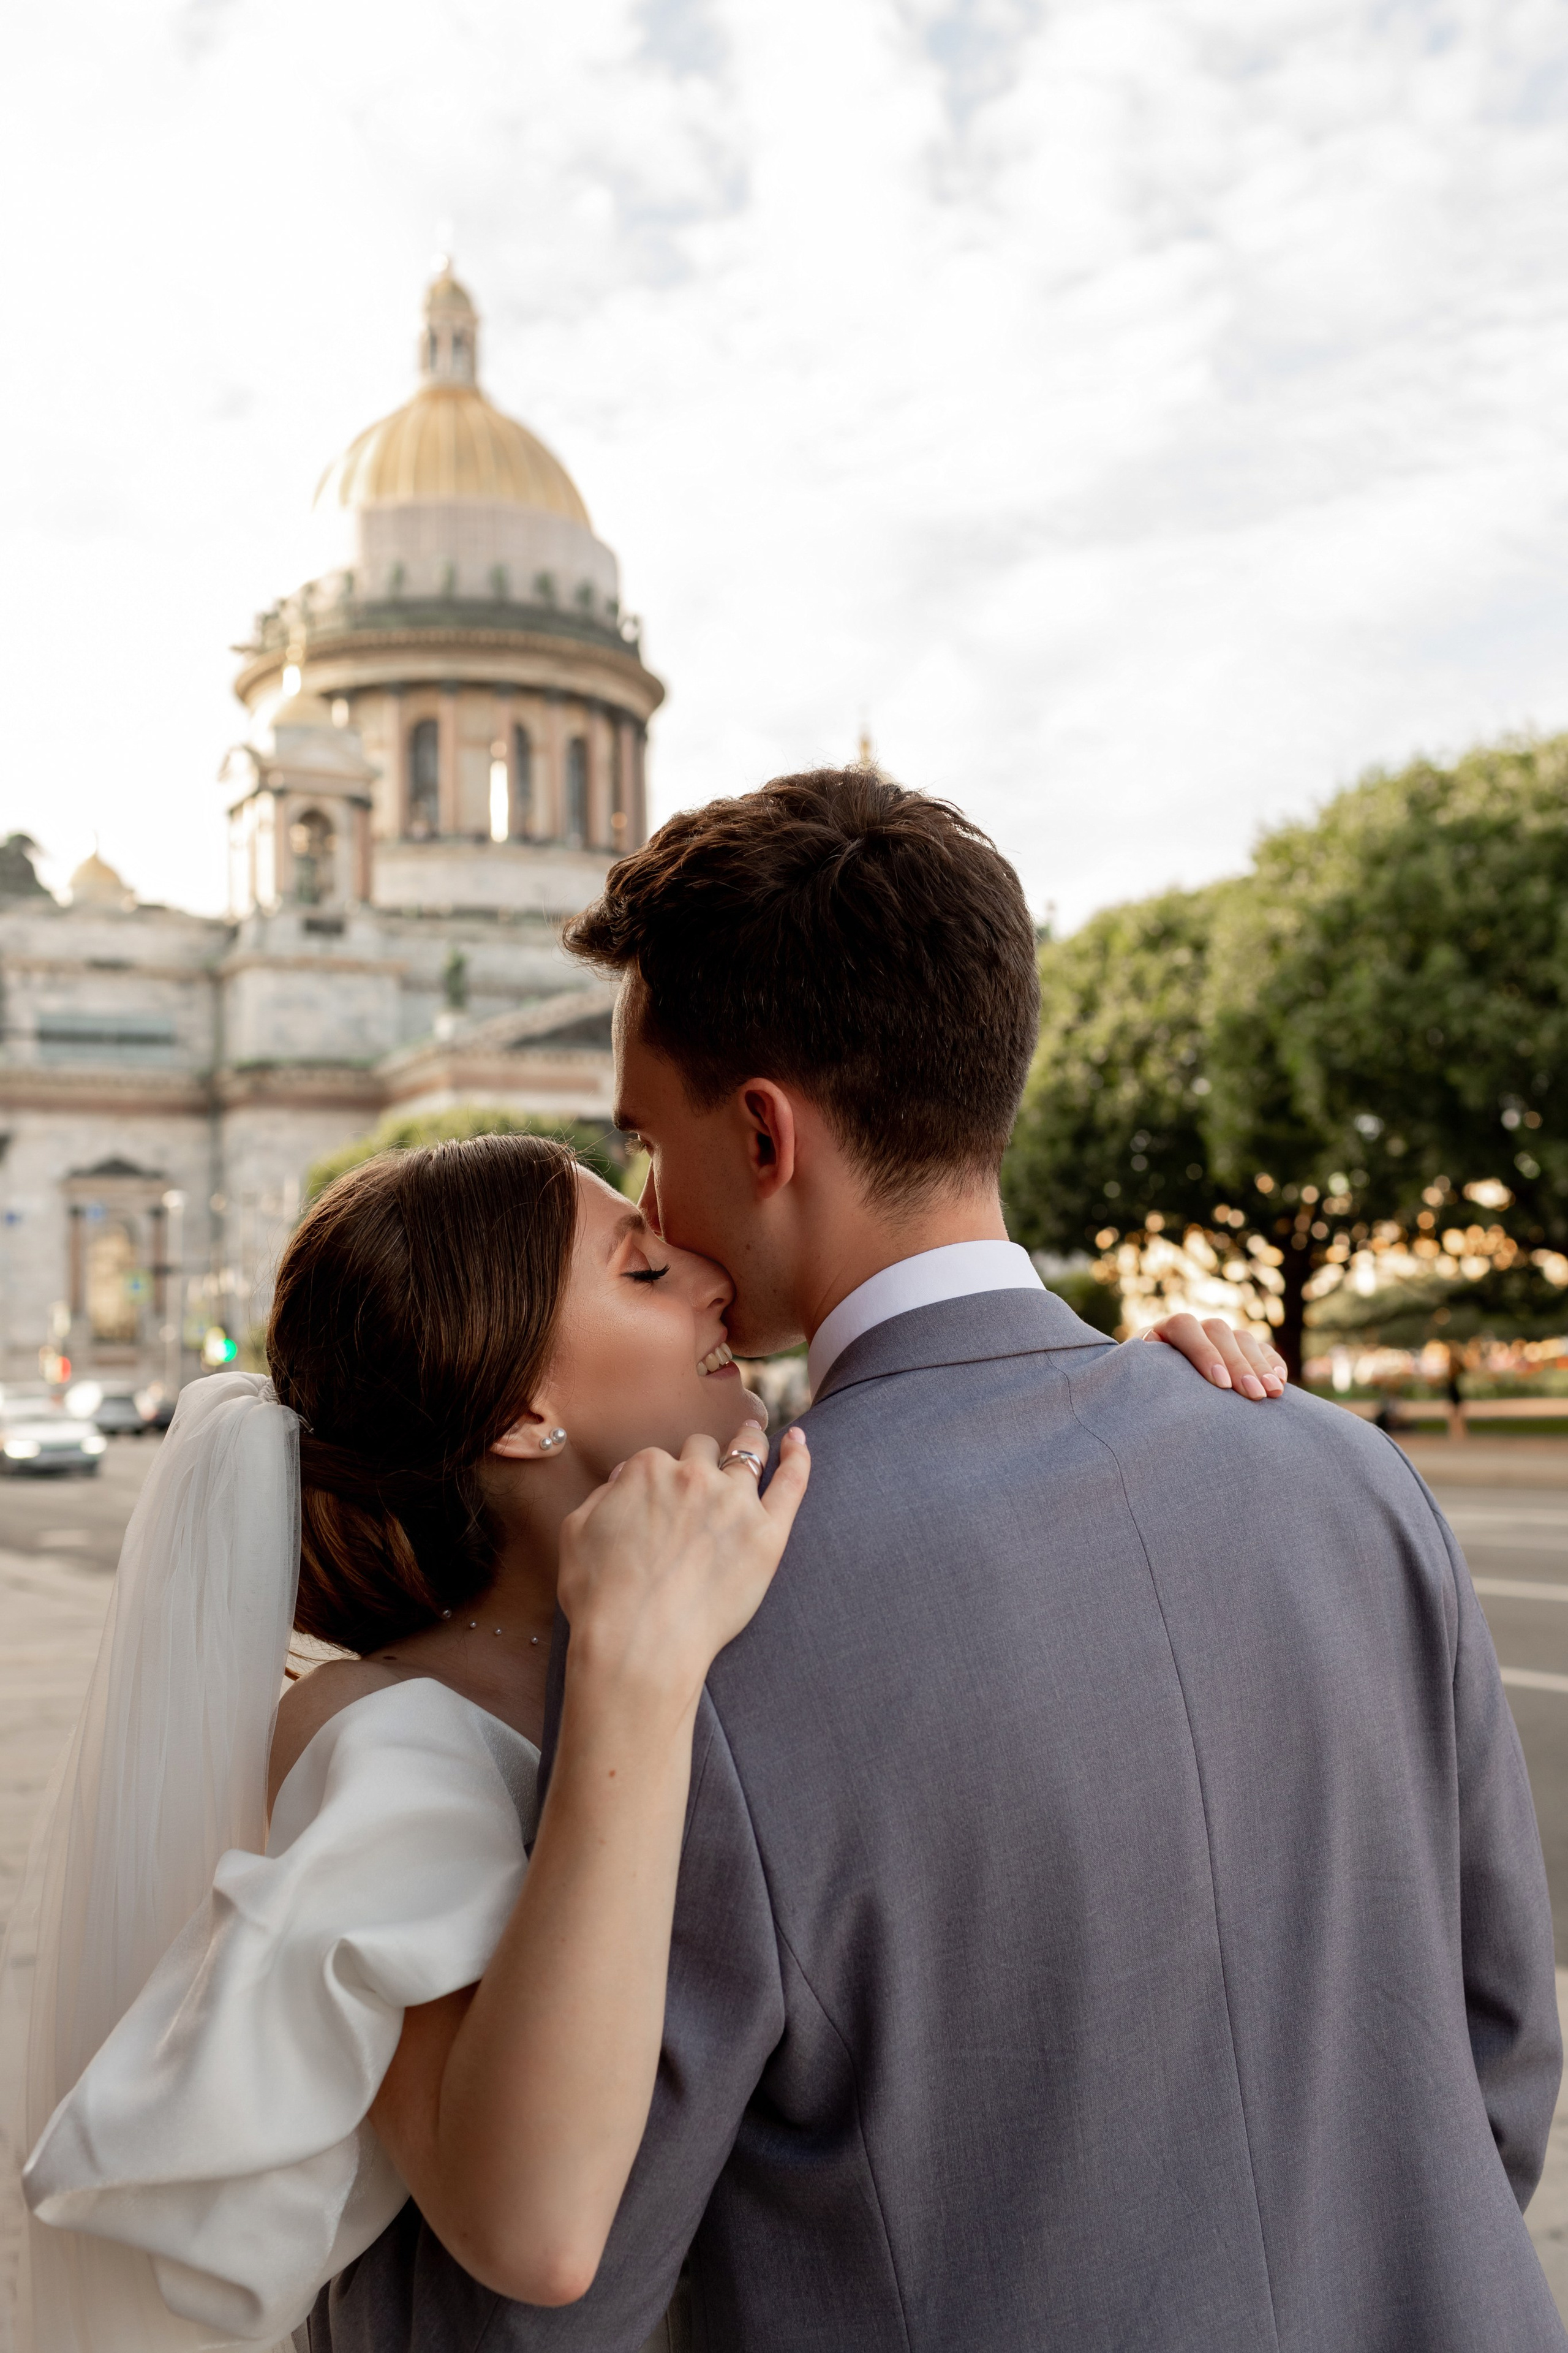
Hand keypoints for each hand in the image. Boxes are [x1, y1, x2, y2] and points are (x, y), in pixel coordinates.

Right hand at [556, 1425, 809, 1719]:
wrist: (639, 1643)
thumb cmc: (600, 1598)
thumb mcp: (576, 1533)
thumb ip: (602, 1495)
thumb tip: (625, 1478)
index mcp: (646, 1470)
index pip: (657, 1459)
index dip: (658, 1480)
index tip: (659, 1500)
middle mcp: (693, 1475)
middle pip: (703, 1450)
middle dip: (701, 1459)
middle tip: (704, 1476)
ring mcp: (734, 1502)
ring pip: (748, 1453)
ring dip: (749, 1442)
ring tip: (753, 1439)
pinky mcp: (767, 1533)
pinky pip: (791, 1482)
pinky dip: (797, 1457)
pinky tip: (800, 1442)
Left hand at [1145, 1314, 1286, 1399]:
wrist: (1157, 1399)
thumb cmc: (1145, 1397)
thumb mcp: (1137, 1388)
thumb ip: (1146, 1377)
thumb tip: (1157, 1379)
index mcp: (1161, 1333)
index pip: (1184, 1327)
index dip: (1203, 1351)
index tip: (1220, 1383)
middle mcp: (1193, 1330)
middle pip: (1219, 1333)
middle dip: (1238, 1365)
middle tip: (1252, 1395)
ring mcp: (1218, 1338)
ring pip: (1243, 1339)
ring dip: (1259, 1366)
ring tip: (1271, 1393)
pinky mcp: (1240, 1350)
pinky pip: (1261, 1349)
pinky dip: (1272, 1364)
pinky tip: (1279, 1382)